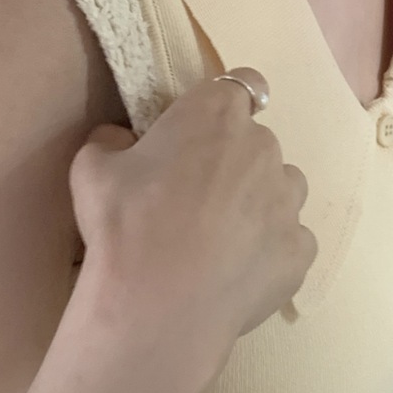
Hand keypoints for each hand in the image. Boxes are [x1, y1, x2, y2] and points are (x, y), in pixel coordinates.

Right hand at [69, 66, 317, 378]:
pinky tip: (235, 272)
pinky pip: (290, 239)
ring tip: (219, 239)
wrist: (158, 307)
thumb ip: (112, 140)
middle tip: (192, 198)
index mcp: (217, 113)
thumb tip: (124, 141)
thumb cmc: (124, 226)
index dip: (222, 108)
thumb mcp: (92, 168)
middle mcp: (264, 146)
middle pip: (256, 142)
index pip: (241, 85)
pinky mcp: (300, 250)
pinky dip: (269, 250)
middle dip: (232, 161)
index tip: (199, 135)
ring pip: (280, 188)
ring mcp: (288, 200)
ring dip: (258, 202)